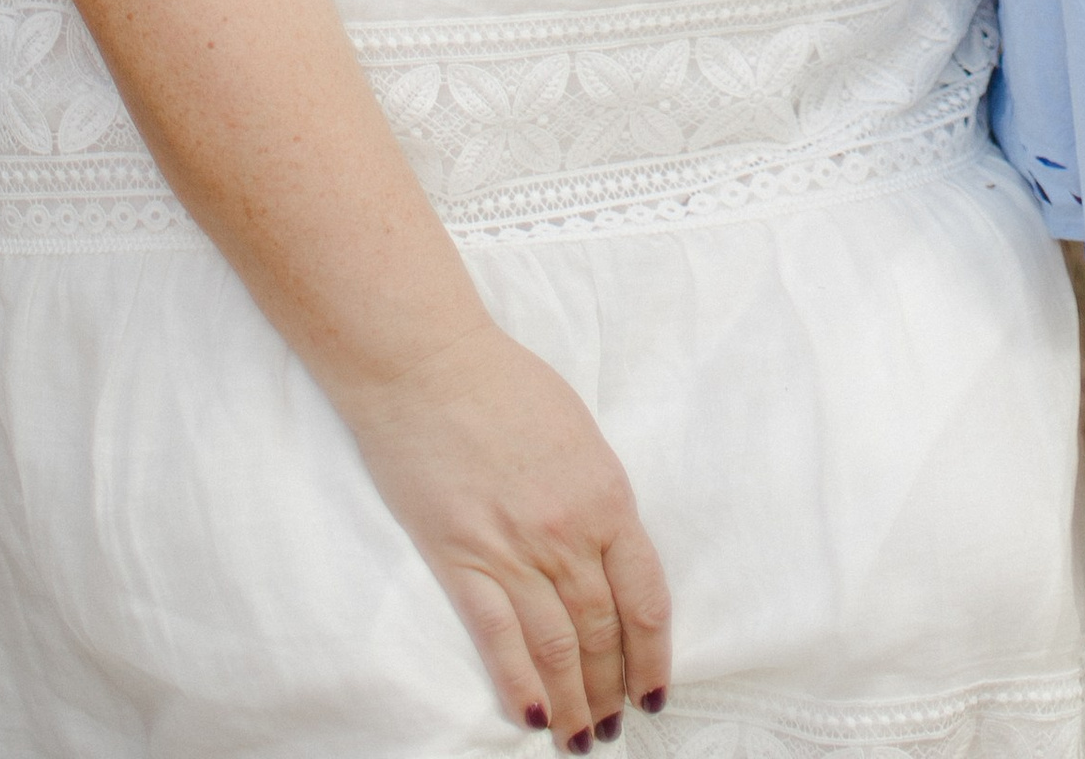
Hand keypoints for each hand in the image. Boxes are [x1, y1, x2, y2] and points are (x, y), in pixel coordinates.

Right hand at [345, 317, 672, 740]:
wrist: (429, 363)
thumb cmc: (505, 385)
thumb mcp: (578, 434)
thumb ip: (597, 497)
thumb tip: (607, 552)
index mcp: (607, 497)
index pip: (645, 599)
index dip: (654, 656)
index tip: (655, 689)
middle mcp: (568, 533)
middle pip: (601, 632)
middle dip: (612, 689)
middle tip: (615, 727)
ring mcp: (513, 550)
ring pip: (557, 647)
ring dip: (574, 701)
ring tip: (581, 739)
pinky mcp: (461, 559)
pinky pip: (498, 637)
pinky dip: (520, 684)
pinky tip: (533, 718)